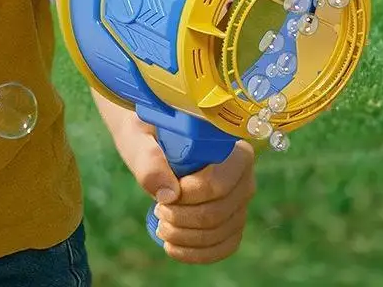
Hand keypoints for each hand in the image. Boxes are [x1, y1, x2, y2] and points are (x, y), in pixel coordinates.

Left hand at [116, 123, 255, 264]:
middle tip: (158, 210)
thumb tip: (168, 195)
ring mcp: (240, 200)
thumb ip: (149, 159)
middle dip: (183, 219)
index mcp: (229, 146)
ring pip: (221, 232)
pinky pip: (225, 245)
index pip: (219, 183)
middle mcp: (243, 175)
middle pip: (220, 212)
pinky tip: (172, 247)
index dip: (190, 196)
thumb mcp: (139, 136)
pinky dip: (198, 253)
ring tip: (162, 226)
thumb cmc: (148, 130)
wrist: (152, 135)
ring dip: (186, 237)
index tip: (162, 197)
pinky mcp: (232, 219)